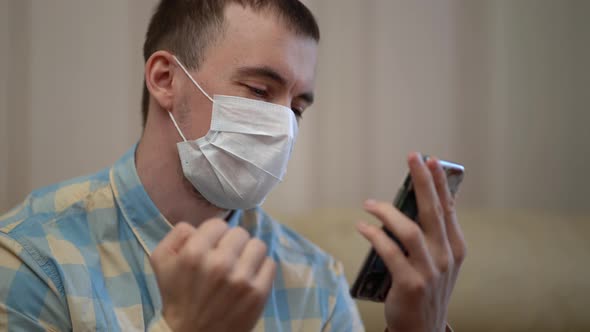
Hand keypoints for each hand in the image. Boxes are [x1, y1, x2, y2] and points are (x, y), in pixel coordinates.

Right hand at [150, 219, 275, 331]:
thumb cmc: (177, 297)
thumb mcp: (161, 261)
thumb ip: (176, 234)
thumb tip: (198, 225)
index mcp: (194, 253)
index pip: (218, 224)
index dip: (214, 235)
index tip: (212, 248)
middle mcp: (219, 263)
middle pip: (240, 233)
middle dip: (232, 244)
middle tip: (226, 259)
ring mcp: (241, 279)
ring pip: (258, 245)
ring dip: (249, 255)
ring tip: (239, 267)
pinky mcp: (258, 293)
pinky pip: (270, 264)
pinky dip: (261, 269)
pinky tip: (249, 279)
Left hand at [356, 153, 466, 331]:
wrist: (422, 330)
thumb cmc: (427, 290)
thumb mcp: (439, 263)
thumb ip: (434, 236)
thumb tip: (420, 202)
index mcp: (456, 248)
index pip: (448, 208)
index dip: (439, 183)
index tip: (430, 160)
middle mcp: (446, 257)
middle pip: (433, 211)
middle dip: (423, 181)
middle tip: (412, 157)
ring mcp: (429, 271)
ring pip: (409, 230)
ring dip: (387, 212)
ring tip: (369, 203)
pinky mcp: (410, 283)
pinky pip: (389, 252)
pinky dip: (374, 235)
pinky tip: (362, 226)